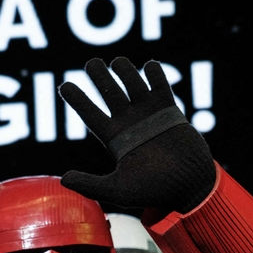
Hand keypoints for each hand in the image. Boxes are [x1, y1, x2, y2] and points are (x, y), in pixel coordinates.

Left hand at [59, 57, 215, 213]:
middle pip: (111, 93)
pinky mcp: (171, 112)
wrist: (189, 187)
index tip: (64, 86)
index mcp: (115, 139)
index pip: (91, 115)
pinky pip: (160, 86)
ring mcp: (150, 115)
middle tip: (91, 63)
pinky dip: (154, 74)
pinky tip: (148, 64)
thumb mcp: (117, 190)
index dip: (78, 99)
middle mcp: (130, 124)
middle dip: (100, 77)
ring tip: (117, 61)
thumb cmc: (153, 191)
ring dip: (125, 70)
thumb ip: (90, 185)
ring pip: (133, 85)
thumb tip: (63, 180)